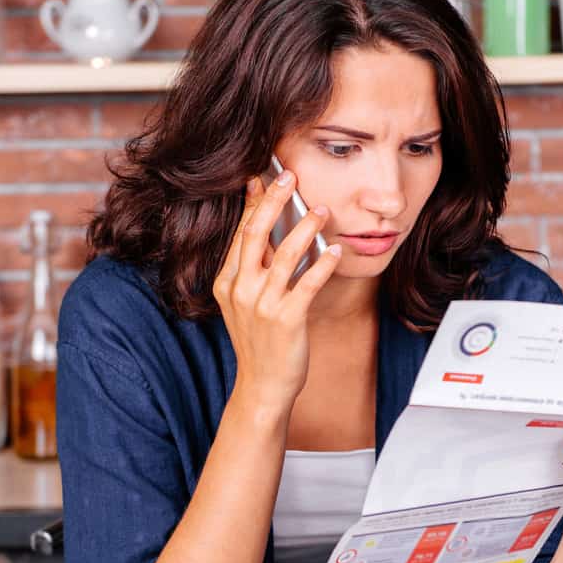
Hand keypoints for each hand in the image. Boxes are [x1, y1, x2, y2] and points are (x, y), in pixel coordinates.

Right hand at [212, 171, 341, 408]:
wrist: (262, 386)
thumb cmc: (259, 344)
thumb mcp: (244, 304)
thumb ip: (253, 271)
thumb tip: (272, 233)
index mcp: (226, 282)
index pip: (240, 233)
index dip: (253, 203)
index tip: (263, 177)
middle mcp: (240, 290)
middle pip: (256, 233)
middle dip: (274, 200)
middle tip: (290, 176)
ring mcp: (262, 305)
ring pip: (285, 254)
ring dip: (306, 227)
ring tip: (324, 209)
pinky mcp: (287, 319)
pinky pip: (308, 283)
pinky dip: (324, 264)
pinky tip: (336, 251)